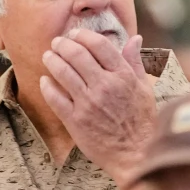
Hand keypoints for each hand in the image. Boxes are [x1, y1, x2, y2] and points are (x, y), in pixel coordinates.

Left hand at [40, 31, 156, 184]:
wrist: (135, 154)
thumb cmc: (142, 122)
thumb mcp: (145, 88)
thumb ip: (135, 62)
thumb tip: (134, 39)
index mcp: (123, 76)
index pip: (99, 45)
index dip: (83, 35)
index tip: (75, 34)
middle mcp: (105, 86)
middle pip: (76, 54)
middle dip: (62, 44)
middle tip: (57, 43)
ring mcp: (88, 103)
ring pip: (62, 72)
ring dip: (52, 60)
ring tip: (48, 56)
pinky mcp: (75, 120)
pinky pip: (55, 98)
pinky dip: (47, 86)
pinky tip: (45, 81)